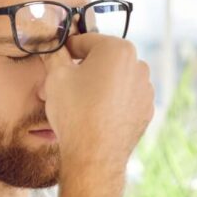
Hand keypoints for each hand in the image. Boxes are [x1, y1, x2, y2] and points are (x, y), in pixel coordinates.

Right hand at [40, 33, 154, 174]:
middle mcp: (138, 65)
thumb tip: (51, 45)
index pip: (85, 41)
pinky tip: (93, 115)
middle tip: (61, 86)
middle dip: (81, 70)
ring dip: (97, 85)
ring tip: (77, 103)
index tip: (56, 60)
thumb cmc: (75, 113)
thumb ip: (54, 55)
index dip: (66, 50)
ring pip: (114, 79)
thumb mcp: (55, 76)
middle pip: (102, 60)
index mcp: (117, 49)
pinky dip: (110, 102)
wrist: (94, 156)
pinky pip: (123, 98)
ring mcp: (145, 89)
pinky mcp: (146, 110)